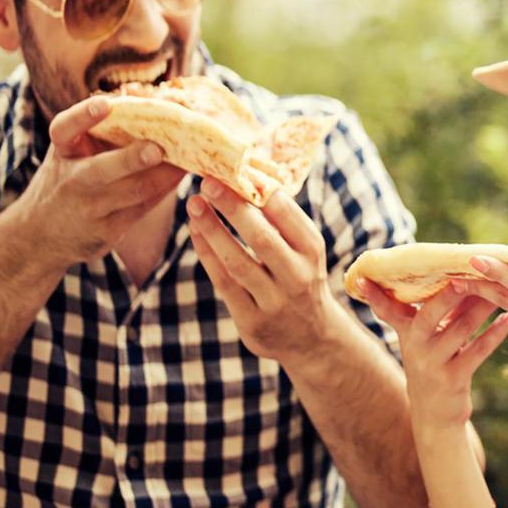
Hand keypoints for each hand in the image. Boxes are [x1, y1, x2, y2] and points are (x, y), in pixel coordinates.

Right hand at [12, 95, 185, 271]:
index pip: (64, 130)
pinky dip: (169, 187)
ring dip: (167, 172)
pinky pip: (146, 207)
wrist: (41, 235)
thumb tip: (152, 94)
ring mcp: (91, 209)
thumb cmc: (70, 176)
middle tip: (158, 149)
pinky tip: (189, 171)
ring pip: (135, 190)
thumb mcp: (73, 150)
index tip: (103, 103)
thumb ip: (102, 127)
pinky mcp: (110, 231)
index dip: (82, 116)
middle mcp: (72, 180)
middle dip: (132, 159)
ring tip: (193, 153)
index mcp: (63, 151)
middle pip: (101, 170)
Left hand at [187, 179, 342, 366]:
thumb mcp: (305, 250)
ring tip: (195, 205)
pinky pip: (224, 284)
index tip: (236, 170)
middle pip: (261, 237)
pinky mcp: (252, 322)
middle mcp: (298, 276)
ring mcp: (275, 302)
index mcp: (313, 250)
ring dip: (212, 230)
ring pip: (237, 262)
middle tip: (208, 182)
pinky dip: (208, 255)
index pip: (287, 214)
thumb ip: (283, 222)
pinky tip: (196, 233)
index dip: (259, 191)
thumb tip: (249, 178)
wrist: (312, 338)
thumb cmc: (302, 278)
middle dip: (232, 207)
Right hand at [361, 281, 507, 432]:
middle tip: (464, 276)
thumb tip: (460, 272)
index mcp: (407, 331)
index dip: (375, 296)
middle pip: (429, 314)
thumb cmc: (435, 362)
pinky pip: (478, 351)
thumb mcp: (428, 337)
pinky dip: (495, 333)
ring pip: (461, 329)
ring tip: (502, 287)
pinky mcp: (453, 379)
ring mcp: (433, 364)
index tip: (364, 279)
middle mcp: (415, 346)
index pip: (388, 310)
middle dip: (447, 295)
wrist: (435, 414)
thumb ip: (438, 308)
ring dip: (483, 307)